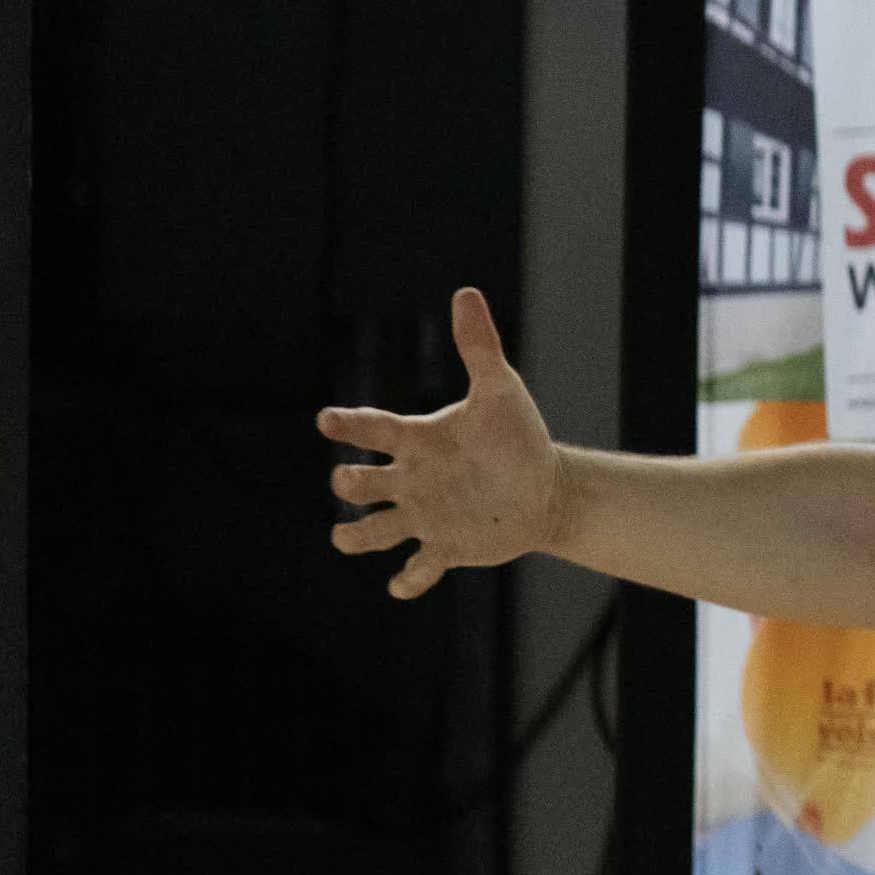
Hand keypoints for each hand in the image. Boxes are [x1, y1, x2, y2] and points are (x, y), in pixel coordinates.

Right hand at [317, 288, 561, 598]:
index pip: (372, 428)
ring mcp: (422, 515)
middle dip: (350, 485)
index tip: (328, 419)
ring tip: (346, 538)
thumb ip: (480, 347)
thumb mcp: (501, 392)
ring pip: (372, 531)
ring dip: (356, 536)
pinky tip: (403, 582)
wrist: (545, 488)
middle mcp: (409, 479)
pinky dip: (407, 578)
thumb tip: (465, 293)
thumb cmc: (516, 438)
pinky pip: (416, 569)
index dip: (349, 424)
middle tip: (355, 482)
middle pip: (358, 484)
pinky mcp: (444, 547)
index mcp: (416, 440)